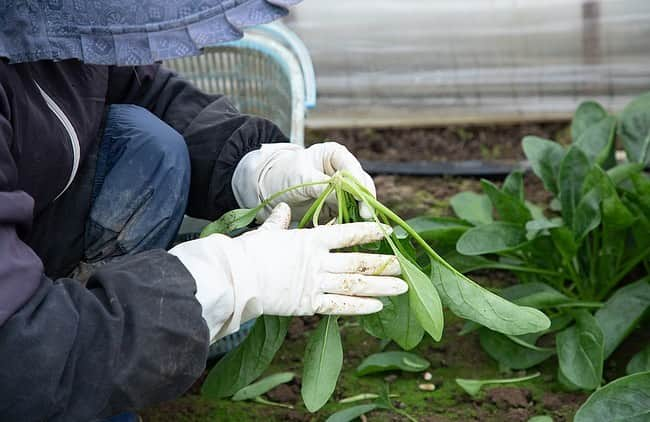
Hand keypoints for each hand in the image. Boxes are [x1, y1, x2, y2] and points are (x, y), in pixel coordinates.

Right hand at [169, 203, 406, 341]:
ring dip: (380, 286)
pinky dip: (359, 307)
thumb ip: (279, 222)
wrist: (234, 278)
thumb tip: (282, 210)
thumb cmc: (248, 252)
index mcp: (309, 240)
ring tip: (401, 287)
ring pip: (355, 284)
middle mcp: (318, 261)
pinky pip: (339, 306)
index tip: (388, 233)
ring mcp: (315, 283)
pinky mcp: (308, 304)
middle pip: (357, 262)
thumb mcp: (267, 232)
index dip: (369, 233)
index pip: (347, 233)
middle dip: (383, 263)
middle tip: (404, 265)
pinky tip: (377, 307)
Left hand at [232, 142, 375, 220]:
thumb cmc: (283, 174)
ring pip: (358, 202)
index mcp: (336, 155)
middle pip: (362, 187)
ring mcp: (341, 189)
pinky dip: (347, 221)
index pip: (355, 171)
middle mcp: (343, 170)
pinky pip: (347, 214)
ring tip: (355, 226)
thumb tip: (346, 198)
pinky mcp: (336, 205)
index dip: (361, 188)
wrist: (268, 188)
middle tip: (364, 217)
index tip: (363, 204)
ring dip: (356, 214)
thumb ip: (324, 186)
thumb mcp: (302, 178)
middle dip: (363, 202)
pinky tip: (345, 229)